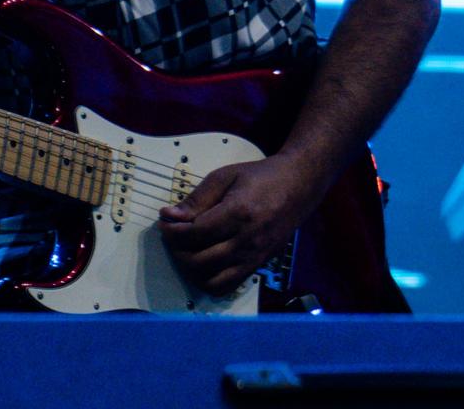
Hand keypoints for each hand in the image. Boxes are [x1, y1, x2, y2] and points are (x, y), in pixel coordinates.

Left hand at [156, 154, 325, 295]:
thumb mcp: (225, 176)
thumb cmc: (261, 177)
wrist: (298, 186)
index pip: (195, 233)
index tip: (165, 221)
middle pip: (198, 260)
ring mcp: (254, 257)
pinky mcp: (258, 266)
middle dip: (176, 250)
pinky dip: (208, 281)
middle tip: (172, 235)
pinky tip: (202, 264)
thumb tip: (170, 216)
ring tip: (185, 250)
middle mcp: (247, 240)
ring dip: (189, 269)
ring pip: (210, 280)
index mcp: (239, 213)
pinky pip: (227, 286)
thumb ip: (197, 198)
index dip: (172, 231)